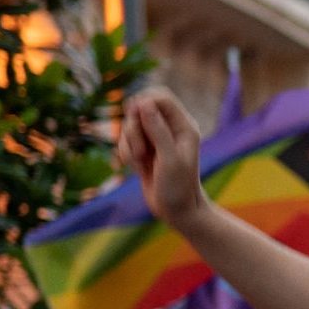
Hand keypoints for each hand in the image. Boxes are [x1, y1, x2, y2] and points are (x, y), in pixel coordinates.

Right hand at [118, 87, 205, 227]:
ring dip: (129, 143)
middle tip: (140, 149)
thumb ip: (158, 130)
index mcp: (184, 126)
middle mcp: (170, 129)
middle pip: (140, 108)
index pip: (161, 97)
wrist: (177, 211)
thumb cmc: (179, 187)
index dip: (144, 102)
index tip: (135, 117)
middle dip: (133, 127)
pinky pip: (125, 141)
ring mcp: (156, 139)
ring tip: (141, 163)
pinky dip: (126, 153)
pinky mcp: (144, 150)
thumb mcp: (169, 159)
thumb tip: (144, 103)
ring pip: (130, 126)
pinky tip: (137, 168)